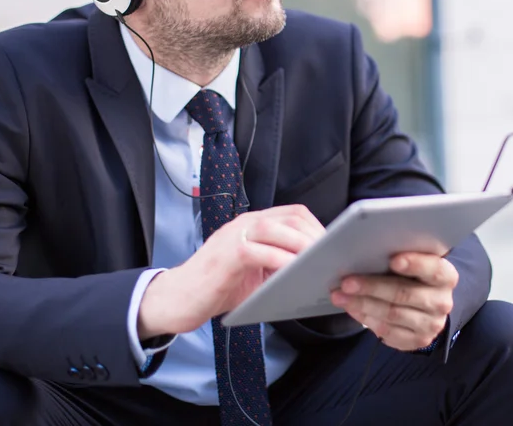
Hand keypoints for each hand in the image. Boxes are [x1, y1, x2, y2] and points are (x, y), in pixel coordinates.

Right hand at [139, 205, 324, 338]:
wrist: (179, 298)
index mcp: (254, 223)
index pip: (294, 213)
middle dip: (316, 236)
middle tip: (332, 258)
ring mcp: (236, 235)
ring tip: (321, 264)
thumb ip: (278, 262)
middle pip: (291, 217)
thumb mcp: (254, 270)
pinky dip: (283, 261)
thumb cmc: (219, 286)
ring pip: (278, 228)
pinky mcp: (229, 253)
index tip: (333, 247)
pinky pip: (262, 251)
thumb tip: (314, 270)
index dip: (317, 227)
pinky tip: (296, 274)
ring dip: (304, 246)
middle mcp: (246, 222)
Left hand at [330, 252, 457, 350]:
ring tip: (339, 296)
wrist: (424, 302)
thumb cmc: (410, 273)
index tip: (393, 260)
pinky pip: (388, 331)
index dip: (415, 264)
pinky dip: (366, 319)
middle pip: (404, 293)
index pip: (434, 269)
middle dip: (372, 286)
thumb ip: (397, 253)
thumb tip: (367, 248)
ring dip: (362, 304)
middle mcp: (441, 301)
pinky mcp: (417, 341)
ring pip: (392, 314)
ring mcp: (431, 324)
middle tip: (346, 282)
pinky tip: (351, 309)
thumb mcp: (411, 259)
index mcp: (445, 276)